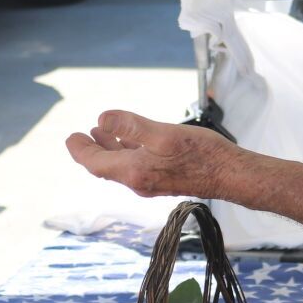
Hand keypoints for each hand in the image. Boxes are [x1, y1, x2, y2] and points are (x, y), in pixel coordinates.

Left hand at [65, 111, 231, 198]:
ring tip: (99, 134)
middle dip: (91, 150)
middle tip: (79, 135)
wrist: (230, 175)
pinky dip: (125, 152)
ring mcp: (151, 182)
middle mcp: (139, 181)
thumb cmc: (201, 154)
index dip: (80, 150)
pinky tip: (130, 142)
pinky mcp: (164, 180)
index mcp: (133, 171)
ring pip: (120, 166)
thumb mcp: (163, 134)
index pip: (95, 163)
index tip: (71, 137)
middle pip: (105, 166)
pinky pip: (135, 166)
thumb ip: (131, 127)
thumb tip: (101, 119)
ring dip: (108, 150)